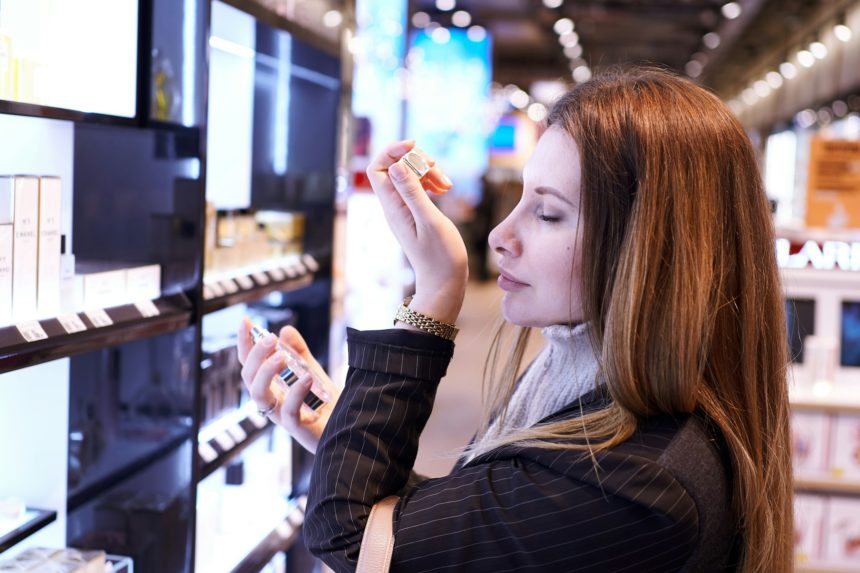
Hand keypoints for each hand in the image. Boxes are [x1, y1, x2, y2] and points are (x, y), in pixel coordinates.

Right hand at [237, 317, 340, 453]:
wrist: (350, 427)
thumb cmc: (327, 404)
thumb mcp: (312, 372)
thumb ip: (299, 353)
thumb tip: (286, 330)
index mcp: (272, 387)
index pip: (250, 364)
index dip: (245, 344)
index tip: (245, 321)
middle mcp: (272, 401)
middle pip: (249, 379)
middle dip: (255, 356)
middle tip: (270, 338)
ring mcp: (283, 416)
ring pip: (259, 396)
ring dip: (266, 373)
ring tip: (280, 357)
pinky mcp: (299, 428)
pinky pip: (288, 412)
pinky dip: (295, 393)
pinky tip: (307, 377)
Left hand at [366, 140, 467, 323]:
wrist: (445, 283)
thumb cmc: (440, 256)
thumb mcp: (429, 221)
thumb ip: (413, 193)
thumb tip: (396, 166)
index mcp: (393, 207)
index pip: (377, 168)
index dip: (392, 151)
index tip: (416, 147)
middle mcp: (394, 207)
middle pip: (395, 167)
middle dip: (417, 161)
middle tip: (438, 172)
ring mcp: (404, 210)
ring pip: (409, 176)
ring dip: (428, 172)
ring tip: (447, 185)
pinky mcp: (415, 213)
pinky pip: (418, 188)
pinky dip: (431, 183)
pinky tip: (445, 190)